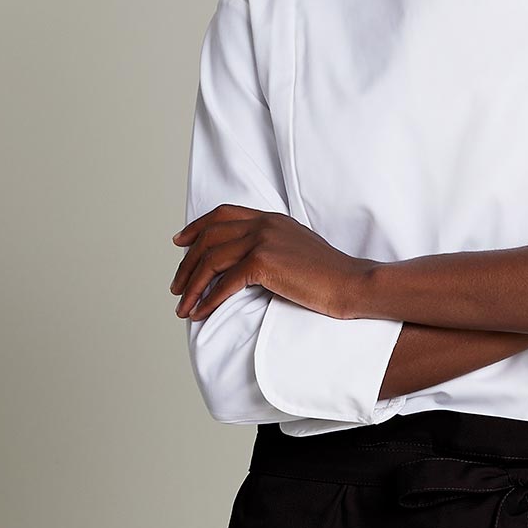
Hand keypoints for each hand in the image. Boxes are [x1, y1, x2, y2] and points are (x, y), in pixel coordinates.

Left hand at [170, 207, 377, 320]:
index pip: (223, 214)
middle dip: (187, 264)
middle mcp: (263, 224)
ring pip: (211, 260)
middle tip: (176, 286)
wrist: (351, 283)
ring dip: (192, 286)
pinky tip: (200, 313)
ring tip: (183, 306)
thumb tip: (248, 264)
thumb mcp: (297, 250)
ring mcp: (262, 240)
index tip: (180, 242)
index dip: (197, 227)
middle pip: (209, 237)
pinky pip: (224, 282)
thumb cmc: (330, 277)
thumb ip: (272, 247)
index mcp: (270, 218)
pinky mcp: (264, 263)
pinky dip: (208, 300)